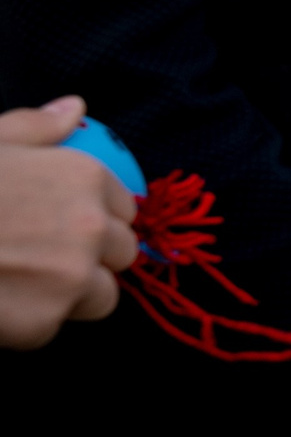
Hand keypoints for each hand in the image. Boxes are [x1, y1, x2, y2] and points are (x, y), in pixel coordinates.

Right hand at [0, 97, 140, 348]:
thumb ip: (36, 127)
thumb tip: (75, 108)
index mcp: (83, 178)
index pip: (124, 209)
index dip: (97, 219)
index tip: (66, 227)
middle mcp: (90, 227)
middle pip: (122, 254)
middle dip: (92, 258)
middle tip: (42, 258)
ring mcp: (71, 278)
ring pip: (101, 296)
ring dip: (71, 295)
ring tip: (20, 283)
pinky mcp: (44, 323)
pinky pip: (52, 327)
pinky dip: (29, 323)